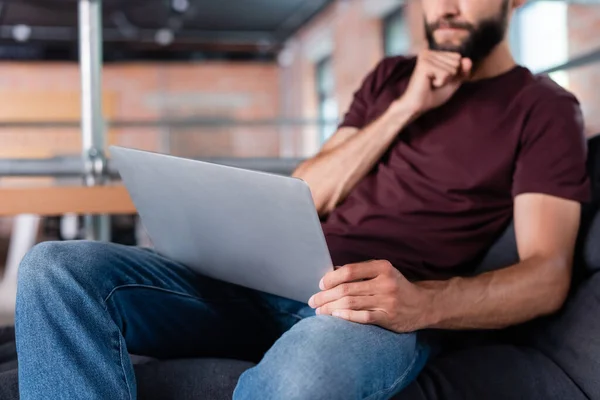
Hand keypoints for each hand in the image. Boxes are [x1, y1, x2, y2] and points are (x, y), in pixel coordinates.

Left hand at [308, 260, 434, 332]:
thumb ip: (361, 271)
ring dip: (331, 308)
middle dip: (325, 296)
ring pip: (351, 303)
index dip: (331, 278)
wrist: (424, 305)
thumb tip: (333, 272)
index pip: (350, 271)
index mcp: (382, 267)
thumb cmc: (397, 287)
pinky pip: (363, 317)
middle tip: (313, 301)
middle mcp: (385, 283)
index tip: (321, 284)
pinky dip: (347, 317)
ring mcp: (387, 301)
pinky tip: (335, 317)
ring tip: (319, 311)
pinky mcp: (388, 317)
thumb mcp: (383, 273)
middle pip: (347, 289)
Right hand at [401, 50, 471, 114]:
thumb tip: (468, 59)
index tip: (438, 79)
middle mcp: (428, 52)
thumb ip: (462, 71)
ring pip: (452, 68)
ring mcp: (426, 57)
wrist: (417, 106)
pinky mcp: (424, 64)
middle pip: (456, 62)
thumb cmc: (432, 95)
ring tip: (430, 83)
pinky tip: (428, 84)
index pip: (458, 58)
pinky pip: (446, 73)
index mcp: (433, 53)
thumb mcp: (452, 82)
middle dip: (449, 76)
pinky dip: (440, 82)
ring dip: (444, 80)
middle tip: (433, 82)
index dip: (453, 73)